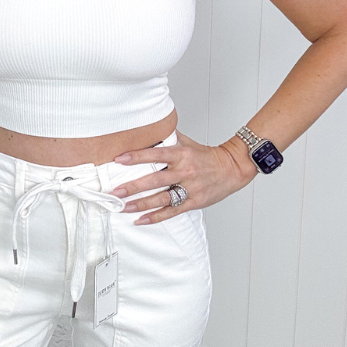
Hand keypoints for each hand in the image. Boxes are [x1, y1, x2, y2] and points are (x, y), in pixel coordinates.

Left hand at [108, 129, 257, 224]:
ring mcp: (189, 188)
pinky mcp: (193, 202)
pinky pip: (172, 212)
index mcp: (181, 155)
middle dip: (133, 186)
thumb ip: (167, 137)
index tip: (119, 159)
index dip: (136, 157)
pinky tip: (140, 219)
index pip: (155, 154)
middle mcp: (184, 171)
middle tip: (115, 191)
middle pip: (155, 180)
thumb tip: (148, 128)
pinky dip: (155, 217)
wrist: (232, 168)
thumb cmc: (206, 155)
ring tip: (123, 207)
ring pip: (161, 198)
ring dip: (140, 204)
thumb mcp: (186, 142)